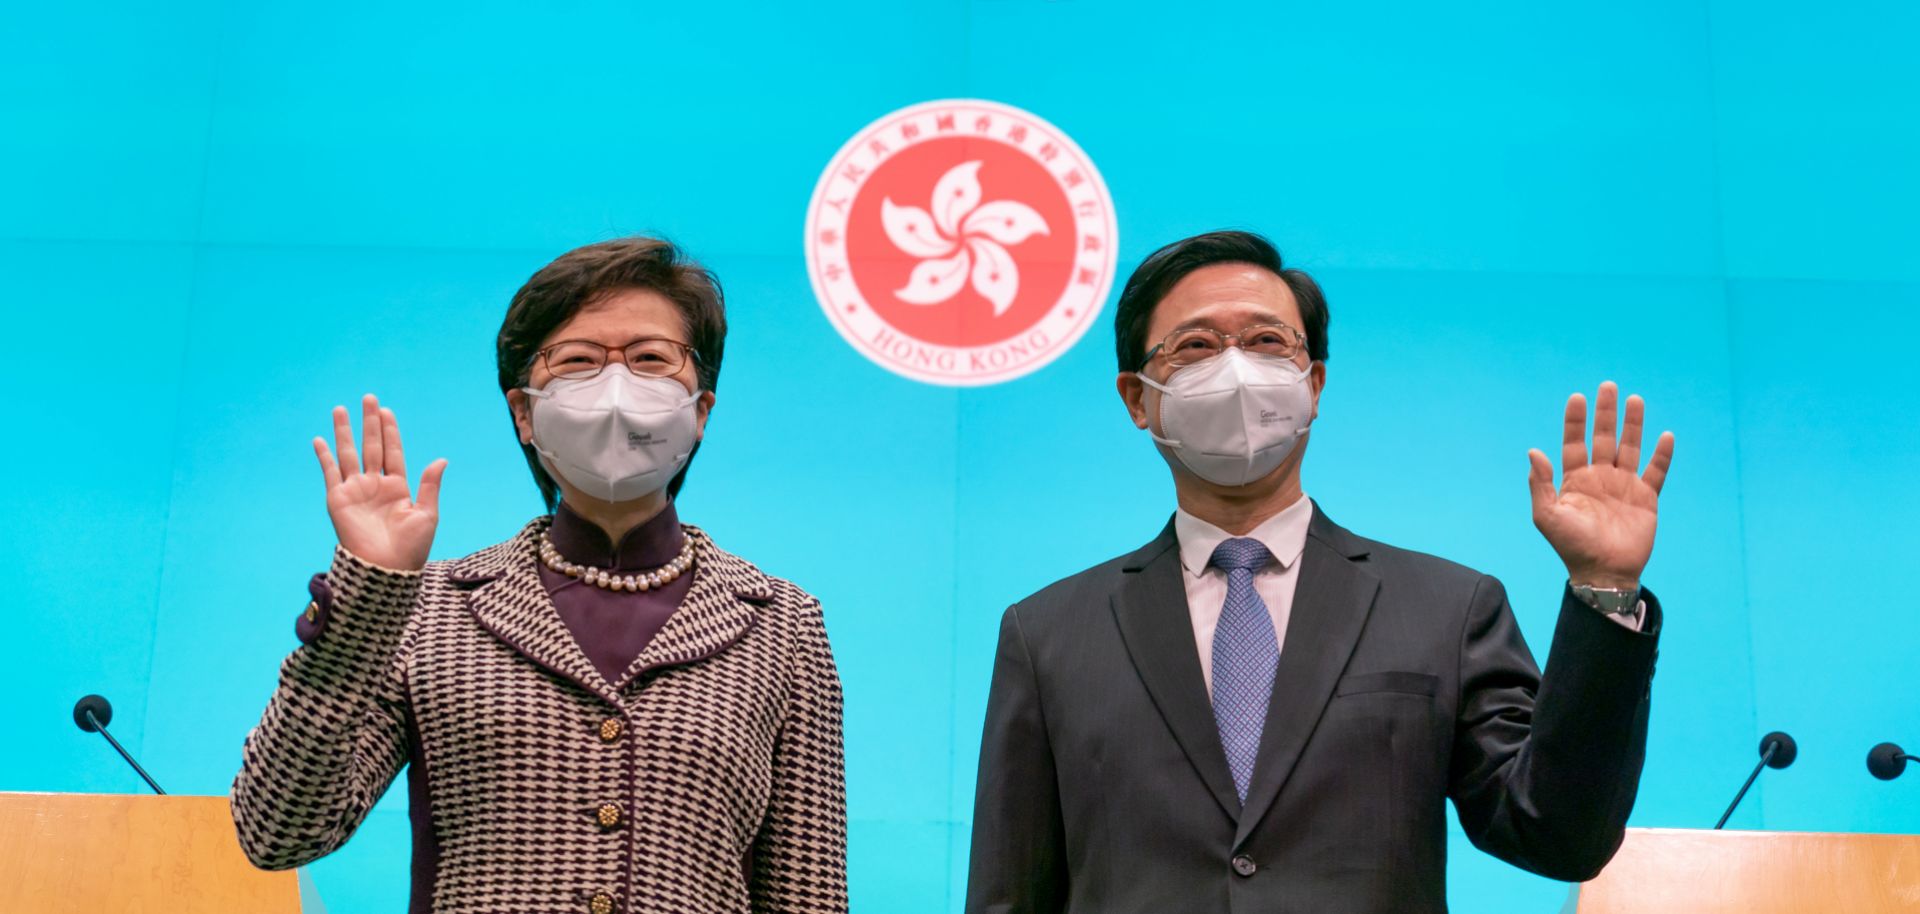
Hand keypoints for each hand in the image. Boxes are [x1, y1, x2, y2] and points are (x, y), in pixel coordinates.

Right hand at [313, 394, 446, 570]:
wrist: (386, 569)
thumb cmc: (411, 547)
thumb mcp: (426, 514)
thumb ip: (429, 485)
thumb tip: (441, 459)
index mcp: (398, 487)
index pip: (393, 451)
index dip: (390, 431)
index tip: (386, 411)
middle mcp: (375, 485)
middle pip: (372, 446)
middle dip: (370, 423)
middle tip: (368, 398)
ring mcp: (356, 490)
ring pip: (349, 453)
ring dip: (344, 432)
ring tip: (341, 409)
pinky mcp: (338, 499)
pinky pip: (330, 473)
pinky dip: (324, 456)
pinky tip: (320, 439)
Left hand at [1527, 381, 1674, 588]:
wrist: (1603, 572)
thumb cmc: (1571, 546)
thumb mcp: (1547, 516)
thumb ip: (1541, 484)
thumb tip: (1534, 451)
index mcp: (1575, 480)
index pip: (1574, 442)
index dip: (1575, 421)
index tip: (1577, 397)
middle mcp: (1600, 478)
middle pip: (1604, 438)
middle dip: (1606, 413)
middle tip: (1608, 386)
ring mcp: (1624, 486)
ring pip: (1630, 448)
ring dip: (1633, 424)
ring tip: (1635, 399)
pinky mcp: (1646, 498)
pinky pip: (1656, 472)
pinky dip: (1662, 455)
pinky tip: (1665, 436)